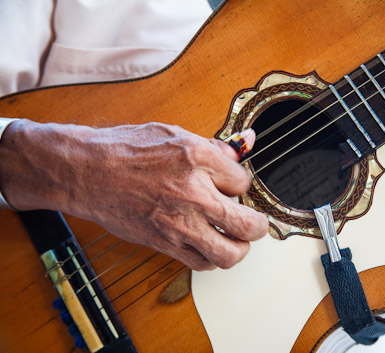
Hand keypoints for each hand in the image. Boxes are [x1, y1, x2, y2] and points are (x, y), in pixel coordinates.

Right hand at [0, 120, 268, 269]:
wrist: (86, 171)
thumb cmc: (125, 149)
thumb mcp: (174, 134)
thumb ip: (214, 146)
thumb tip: (245, 142)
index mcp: (198, 158)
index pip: (244, 182)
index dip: (242, 184)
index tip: (234, 185)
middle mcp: (193, 193)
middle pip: (249, 225)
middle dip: (258, 225)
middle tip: (254, 223)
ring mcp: (179, 222)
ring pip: (229, 253)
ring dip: (239, 248)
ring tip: (236, 240)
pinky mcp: (163, 242)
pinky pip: (201, 263)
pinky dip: (212, 259)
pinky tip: (210, 247)